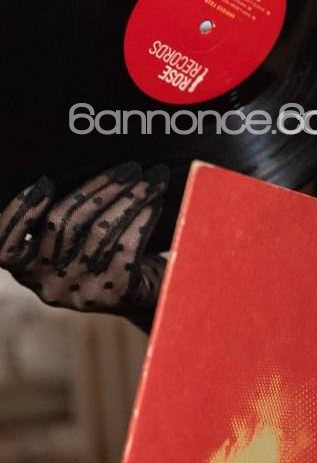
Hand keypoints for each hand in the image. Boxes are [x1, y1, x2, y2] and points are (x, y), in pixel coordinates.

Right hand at [0, 162, 169, 318]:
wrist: (145, 295)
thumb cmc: (104, 254)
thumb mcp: (73, 242)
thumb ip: (62, 217)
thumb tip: (70, 171)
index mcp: (28, 269)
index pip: (5, 248)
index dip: (19, 214)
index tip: (44, 182)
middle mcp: (48, 285)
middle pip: (65, 223)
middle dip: (101, 186)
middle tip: (130, 167)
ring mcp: (80, 292)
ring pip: (101, 231)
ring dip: (130, 197)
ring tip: (151, 178)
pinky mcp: (113, 294)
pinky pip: (128, 244)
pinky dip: (143, 217)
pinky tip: (155, 202)